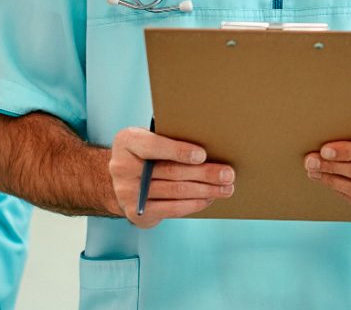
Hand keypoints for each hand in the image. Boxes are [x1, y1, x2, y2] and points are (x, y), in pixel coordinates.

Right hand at [109, 127, 234, 227]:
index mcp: (127, 141)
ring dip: (205, 191)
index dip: (179, 151)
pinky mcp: (137, 213)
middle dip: (203, 173)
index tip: (202, 155)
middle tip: (227, 174)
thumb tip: (207, 145)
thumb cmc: (145, 151)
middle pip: (170, 172)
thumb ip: (168, 138)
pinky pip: (171, 209)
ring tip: (226, 188)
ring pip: (175, 192)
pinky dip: (193, 204)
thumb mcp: (148, 136)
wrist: (122, 178)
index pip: (154, 146)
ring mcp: (127, 194)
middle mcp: (122, 168)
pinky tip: (209, 198)